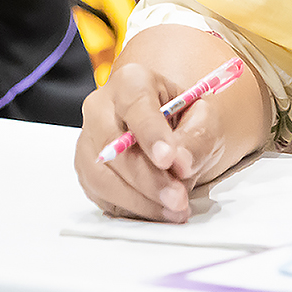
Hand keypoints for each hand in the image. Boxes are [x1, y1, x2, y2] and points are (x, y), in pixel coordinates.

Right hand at [76, 58, 252, 222]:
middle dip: (148, 178)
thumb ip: (197, 136)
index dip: (151, 133)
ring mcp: (89, 139)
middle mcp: (101, 106)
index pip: (135, 105)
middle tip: (178, 198)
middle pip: (112, 144)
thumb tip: (181, 162)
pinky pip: (101, 194)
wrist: (170, 132)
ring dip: (140, 199)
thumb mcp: (205, 119)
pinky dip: (132, 208)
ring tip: (174, 209)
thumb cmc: (184, 119)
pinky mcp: (86, 170)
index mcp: (131, 81)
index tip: (169, 158)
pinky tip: (158, 210)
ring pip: (102, 174)